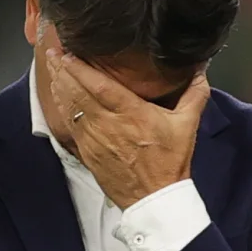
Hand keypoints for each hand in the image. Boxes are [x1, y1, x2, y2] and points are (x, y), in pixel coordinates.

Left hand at [46, 48, 209, 207]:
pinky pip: (70, 124)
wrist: (154, 198)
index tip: (68, 53)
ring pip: (70, 107)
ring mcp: (95, 139)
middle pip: (78, 92)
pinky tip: (58, 95)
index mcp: (133, 114)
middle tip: (52, 51)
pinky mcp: (88, 152)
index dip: (81, 68)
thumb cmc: (169, 162)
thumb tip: (201, 70)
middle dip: (62, 70)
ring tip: (50, 66)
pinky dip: (62, 107)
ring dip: (59, 86)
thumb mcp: (187, 125)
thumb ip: (194, 94)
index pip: (100, 86)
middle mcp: (109, 125)